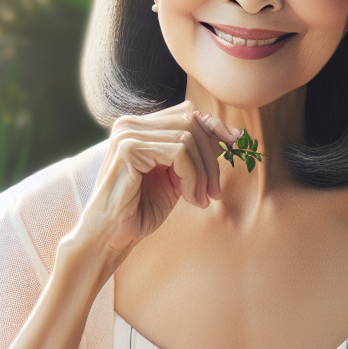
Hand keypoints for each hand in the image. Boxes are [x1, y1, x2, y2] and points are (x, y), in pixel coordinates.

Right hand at [75, 102, 241, 257]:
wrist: (113, 235)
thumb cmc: (141, 209)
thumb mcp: (174, 176)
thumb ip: (193, 154)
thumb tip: (229, 134)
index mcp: (140, 126)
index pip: (187, 113)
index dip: (214, 126)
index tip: (234, 142)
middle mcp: (130, 124)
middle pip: (191, 122)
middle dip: (211, 158)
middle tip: (215, 191)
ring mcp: (128, 133)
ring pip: (188, 138)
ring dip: (203, 173)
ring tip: (201, 199)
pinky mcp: (129, 148)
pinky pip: (179, 153)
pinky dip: (193, 177)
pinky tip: (190, 199)